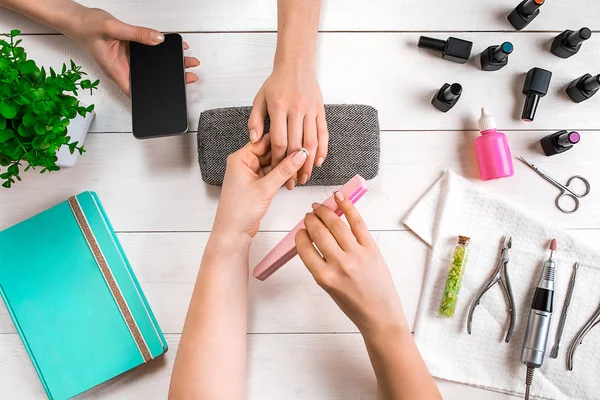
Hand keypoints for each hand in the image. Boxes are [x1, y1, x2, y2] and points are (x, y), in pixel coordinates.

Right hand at [65, 7, 198, 95]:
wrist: (76, 18)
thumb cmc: (86, 27)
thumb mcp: (113, 28)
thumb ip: (137, 34)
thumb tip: (158, 39)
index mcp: (116, 70)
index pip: (136, 91)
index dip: (153, 97)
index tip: (171, 97)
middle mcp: (123, 68)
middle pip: (149, 79)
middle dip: (169, 79)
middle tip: (189, 76)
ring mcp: (127, 60)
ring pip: (151, 66)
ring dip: (168, 64)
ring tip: (187, 62)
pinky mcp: (130, 50)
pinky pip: (148, 52)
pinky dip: (160, 49)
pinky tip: (172, 47)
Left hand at [213, 135, 308, 239]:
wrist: (233, 232)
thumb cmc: (239, 211)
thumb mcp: (265, 187)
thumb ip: (284, 170)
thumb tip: (300, 155)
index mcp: (240, 158)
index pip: (264, 141)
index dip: (281, 140)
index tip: (297, 141)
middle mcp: (244, 163)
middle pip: (270, 152)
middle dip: (286, 155)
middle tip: (303, 156)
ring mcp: (251, 173)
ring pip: (273, 163)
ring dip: (286, 167)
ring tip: (300, 169)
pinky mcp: (257, 184)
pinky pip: (272, 174)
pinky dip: (282, 176)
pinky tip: (293, 178)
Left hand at [248, 64, 327, 189]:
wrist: (296, 64)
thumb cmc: (276, 83)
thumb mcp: (259, 99)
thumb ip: (255, 120)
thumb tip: (254, 140)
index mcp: (278, 107)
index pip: (279, 140)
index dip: (278, 160)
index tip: (276, 173)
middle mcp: (296, 109)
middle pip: (296, 145)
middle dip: (294, 167)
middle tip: (292, 182)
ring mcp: (310, 110)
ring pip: (312, 142)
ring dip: (309, 162)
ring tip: (305, 177)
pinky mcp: (320, 110)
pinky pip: (324, 133)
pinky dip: (323, 149)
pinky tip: (318, 161)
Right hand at [295, 193, 407, 336]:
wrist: (379, 314)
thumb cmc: (354, 304)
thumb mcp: (328, 288)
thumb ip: (319, 264)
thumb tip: (311, 239)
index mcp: (325, 277)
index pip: (304, 247)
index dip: (300, 235)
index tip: (300, 230)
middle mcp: (340, 264)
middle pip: (319, 232)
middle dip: (311, 220)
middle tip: (309, 216)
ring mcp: (357, 255)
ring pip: (336, 224)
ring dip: (325, 211)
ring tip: (319, 207)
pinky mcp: (371, 248)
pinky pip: (357, 222)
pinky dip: (348, 207)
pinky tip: (339, 198)